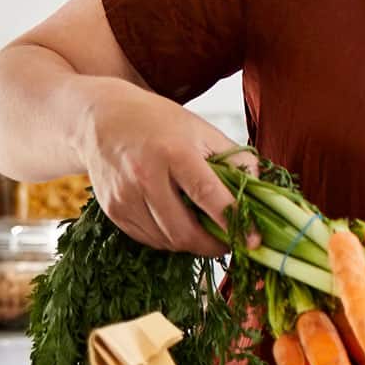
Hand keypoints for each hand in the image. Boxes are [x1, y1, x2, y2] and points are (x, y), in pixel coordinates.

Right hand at [75, 82, 240, 254]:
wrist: (101, 118)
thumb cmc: (161, 123)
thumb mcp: (203, 130)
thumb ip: (237, 160)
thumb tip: (262, 191)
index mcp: (175, 152)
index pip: (208, 196)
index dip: (234, 222)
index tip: (254, 242)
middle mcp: (145, 176)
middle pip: (183, 230)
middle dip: (213, 246)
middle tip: (231, 243)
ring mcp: (124, 195)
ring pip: (166, 241)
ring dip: (192, 245)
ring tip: (207, 234)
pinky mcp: (112, 210)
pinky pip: (148, 239)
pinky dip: (169, 241)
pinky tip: (180, 227)